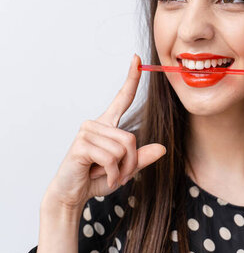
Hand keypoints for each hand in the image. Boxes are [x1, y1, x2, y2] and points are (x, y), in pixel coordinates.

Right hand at [44, 54, 166, 208]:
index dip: (131, 79)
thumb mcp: (124, 169)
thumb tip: (162, 148)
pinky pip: (110, 159)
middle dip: (131, 163)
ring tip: (108, 175)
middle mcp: (96, 124)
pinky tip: (102, 178)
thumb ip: (141, 159)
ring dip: (120, 170)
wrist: (72, 193)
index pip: (122, 98)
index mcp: (107, 125)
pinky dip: (112, 174)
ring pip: (122, 150)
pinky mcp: (81, 145)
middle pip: (130, 139)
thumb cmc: (95, 178)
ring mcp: (86, 132)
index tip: (136, 58)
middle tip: (119, 175)